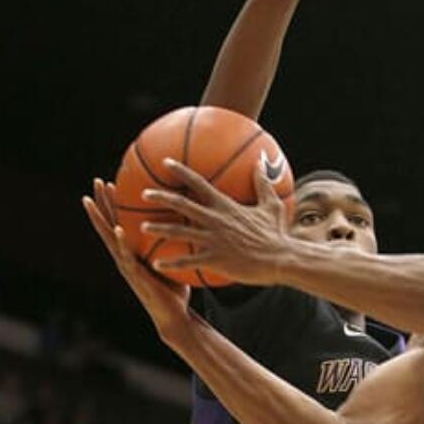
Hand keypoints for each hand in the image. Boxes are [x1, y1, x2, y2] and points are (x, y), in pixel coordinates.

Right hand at [84, 179, 192, 342]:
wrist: (173, 316)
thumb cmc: (175, 289)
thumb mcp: (173, 260)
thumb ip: (175, 244)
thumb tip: (192, 221)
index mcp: (132, 252)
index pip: (120, 222)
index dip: (114, 204)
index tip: (111, 182)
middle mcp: (125, 257)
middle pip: (109, 225)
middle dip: (102, 203)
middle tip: (96, 181)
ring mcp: (127, 267)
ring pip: (108, 238)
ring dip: (100, 218)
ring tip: (91, 200)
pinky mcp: (134, 277)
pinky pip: (126, 256)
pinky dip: (120, 242)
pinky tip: (118, 229)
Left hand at [139, 159, 290, 283]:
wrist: (281, 258)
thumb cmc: (276, 233)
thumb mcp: (271, 204)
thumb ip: (262, 182)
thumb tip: (261, 159)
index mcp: (225, 206)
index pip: (199, 183)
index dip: (181, 171)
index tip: (165, 163)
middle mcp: (216, 220)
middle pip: (182, 205)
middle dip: (161, 197)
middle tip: (144, 193)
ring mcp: (213, 240)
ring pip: (180, 232)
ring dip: (159, 229)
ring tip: (142, 227)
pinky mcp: (215, 259)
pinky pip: (188, 261)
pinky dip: (171, 263)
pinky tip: (156, 264)